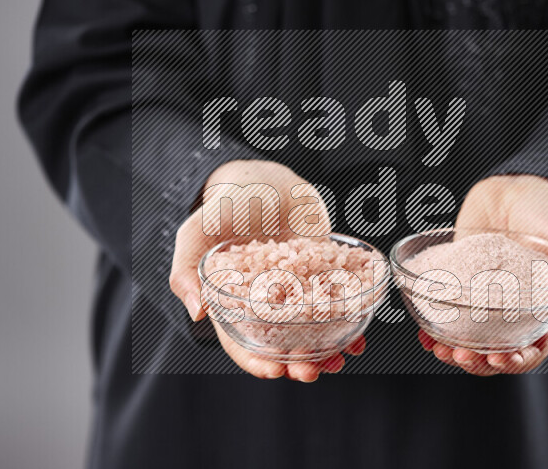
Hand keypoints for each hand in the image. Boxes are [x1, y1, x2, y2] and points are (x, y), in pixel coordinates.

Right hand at [168, 159, 362, 381]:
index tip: (273, 371)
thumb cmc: (225, 204)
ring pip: (313, 328)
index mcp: (235, 299)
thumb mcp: (196, 233)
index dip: (256, 361)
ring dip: (327, 349)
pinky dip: (348, 318)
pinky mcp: (323, 270)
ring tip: (342, 357)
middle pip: (282, 342)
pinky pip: (337, 299)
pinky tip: (361, 330)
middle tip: (312, 371)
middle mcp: (268, 299)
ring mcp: (298, 286)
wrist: (264, 175)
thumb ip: (186, 271)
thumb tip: (198, 312)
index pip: (241, 341)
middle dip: (297, 363)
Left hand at [418, 175, 547, 374]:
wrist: (517, 180)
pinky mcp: (461, 279)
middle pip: (497, 350)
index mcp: (545, 307)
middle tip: (462, 356)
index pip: (533, 349)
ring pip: (470, 336)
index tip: (499, 358)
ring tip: (440, 348)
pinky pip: (448, 308)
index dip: (517, 362)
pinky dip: (436, 324)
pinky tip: (425, 331)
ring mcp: (486, 294)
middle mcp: (514, 306)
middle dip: (479, 362)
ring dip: (455, 350)